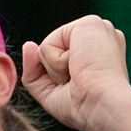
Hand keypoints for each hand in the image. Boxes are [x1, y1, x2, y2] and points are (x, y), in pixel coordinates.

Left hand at [21, 15, 130, 130]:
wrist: (102, 107)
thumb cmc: (83, 107)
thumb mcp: (51, 92)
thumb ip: (34, 70)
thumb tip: (27, 45)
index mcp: (95, 53)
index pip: (56, 60)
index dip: (57, 80)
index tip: (80, 90)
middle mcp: (98, 37)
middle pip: (50, 53)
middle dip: (55, 74)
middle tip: (79, 83)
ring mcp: (96, 28)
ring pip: (47, 48)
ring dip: (57, 69)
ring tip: (80, 74)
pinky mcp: (89, 23)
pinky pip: (47, 45)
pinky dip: (56, 62)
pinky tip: (78, 65)